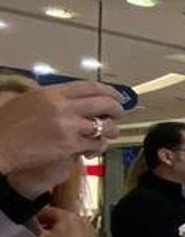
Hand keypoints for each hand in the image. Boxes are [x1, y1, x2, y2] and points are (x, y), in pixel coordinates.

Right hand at [0, 81, 123, 197]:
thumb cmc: (6, 125)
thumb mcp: (26, 101)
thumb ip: (50, 98)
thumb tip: (68, 98)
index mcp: (52, 93)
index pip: (89, 87)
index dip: (109, 91)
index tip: (118, 96)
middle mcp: (63, 107)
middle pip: (104, 103)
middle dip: (117, 109)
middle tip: (120, 114)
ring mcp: (68, 126)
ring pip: (104, 126)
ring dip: (111, 130)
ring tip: (110, 133)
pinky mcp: (70, 145)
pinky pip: (96, 144)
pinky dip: (98, 147)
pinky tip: (93, 150)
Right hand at [36, 207, 100, 236]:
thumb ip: (33, 229)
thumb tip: (28, 225)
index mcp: (67, 215)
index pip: (47, 211)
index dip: (37, 216)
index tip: (32, 221)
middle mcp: (80, 219)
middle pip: (60, 217)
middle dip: (49, 223)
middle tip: (41, 230)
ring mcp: (88, 228)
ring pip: (71, 225)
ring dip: (61, 229)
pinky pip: (80, 234)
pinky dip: (72, 236)